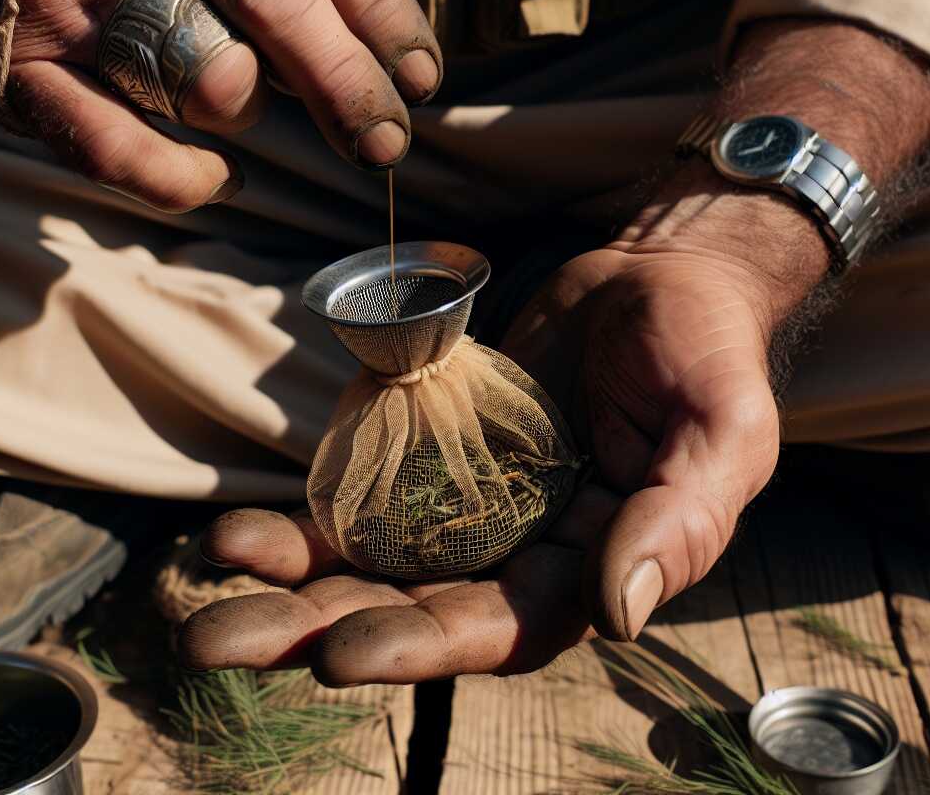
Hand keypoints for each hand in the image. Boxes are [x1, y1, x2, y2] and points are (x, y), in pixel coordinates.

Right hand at [7, 0, 439, 210]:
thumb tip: (384, 44)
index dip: (385, 11)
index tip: (420, 73)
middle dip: (350, 85)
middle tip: (386, 140)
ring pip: (211, 77)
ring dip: (245, 110)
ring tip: (231, 97)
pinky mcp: (28, 67)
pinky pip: (125, 151)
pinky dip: (187, 179)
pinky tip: (215, 175)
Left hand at [178, 17, 929, 683]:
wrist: (661, 277)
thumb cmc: (705, 352)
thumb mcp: (722, 431)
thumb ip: (681, 519)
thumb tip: (620, 612)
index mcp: (588, 566)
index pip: (500, 625)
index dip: (423, 643)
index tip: (339, 651)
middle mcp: (518, 549)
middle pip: (410, 603)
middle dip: (316, 625)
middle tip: (216, 640)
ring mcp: (470, 498)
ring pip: (372, 555)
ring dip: (290, 575)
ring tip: (207, 572)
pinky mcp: (433, 446)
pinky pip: (364, 486)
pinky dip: (305, 508)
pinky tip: (240, 519)